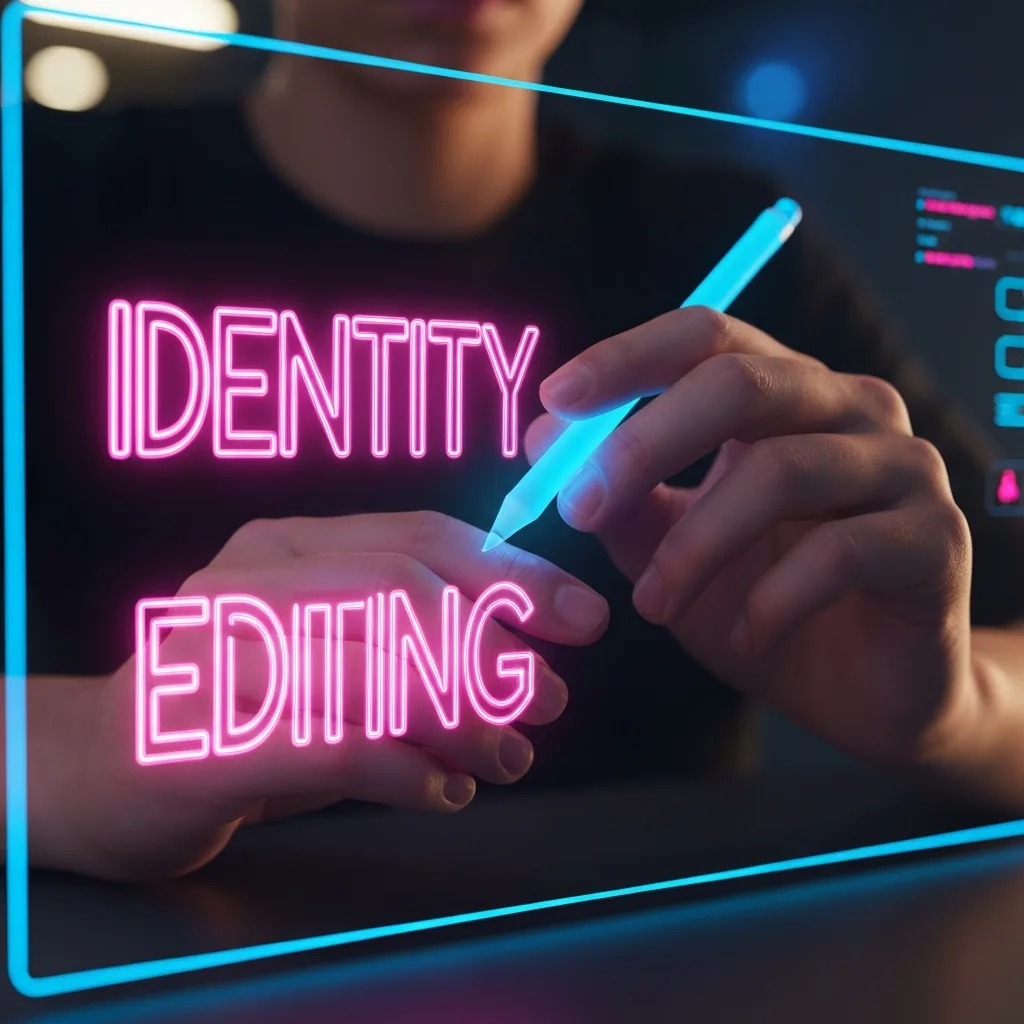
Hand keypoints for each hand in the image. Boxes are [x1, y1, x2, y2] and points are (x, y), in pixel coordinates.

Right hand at [28, 512, 608, 879]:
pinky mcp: (196, 739)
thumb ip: (408, 640)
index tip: (581, 618)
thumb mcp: (328, 651)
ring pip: (371, 668)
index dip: (511, 574)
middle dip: (493, 648)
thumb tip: (526, 659)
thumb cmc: (238, 705)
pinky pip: (330, 746)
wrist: (101, 769)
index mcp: (286, 546)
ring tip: (507, 757)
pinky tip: (443, 790)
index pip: (419, 538)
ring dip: (463, 718)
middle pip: (400, 592)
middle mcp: (246, 582)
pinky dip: (404, 770)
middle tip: (547, 700)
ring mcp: (213, 655)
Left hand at [527, 308, 976, 768]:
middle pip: (740, 384)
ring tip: (652, 606)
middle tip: (575, 509)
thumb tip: (545, 436)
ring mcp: (902, 467)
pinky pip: (840, 552)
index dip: (627, 358)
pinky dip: (771, 599)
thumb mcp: (669, 547)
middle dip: (641, 444)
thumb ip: (617, 493)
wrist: (862, 691)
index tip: (553, 398)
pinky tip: (747, 636)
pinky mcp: (936, 539)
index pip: (707, 337)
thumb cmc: (759, 601)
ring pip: (781, 472)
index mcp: (785, 392)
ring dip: (695, 546)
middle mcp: (850, 407)